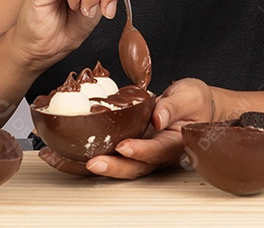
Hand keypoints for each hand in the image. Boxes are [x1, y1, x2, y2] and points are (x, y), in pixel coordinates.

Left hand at [82, 78, 218, 178]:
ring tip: (76, 160)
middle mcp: (157, 153)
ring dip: (96, 166)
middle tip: (93, 162)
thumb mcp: (190, 96)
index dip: (140, 151)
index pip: (158, 151)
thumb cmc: (195, 100)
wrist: (194, 104)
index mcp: (175, 143)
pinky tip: (68, 152)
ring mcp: (143, 152)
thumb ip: (174, 106)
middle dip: (114, 167)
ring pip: (120, 165)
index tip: (124, 146)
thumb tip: (158, 117)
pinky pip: (110, 155)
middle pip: (135, 167)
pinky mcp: (131, 146)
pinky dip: (89, 157)